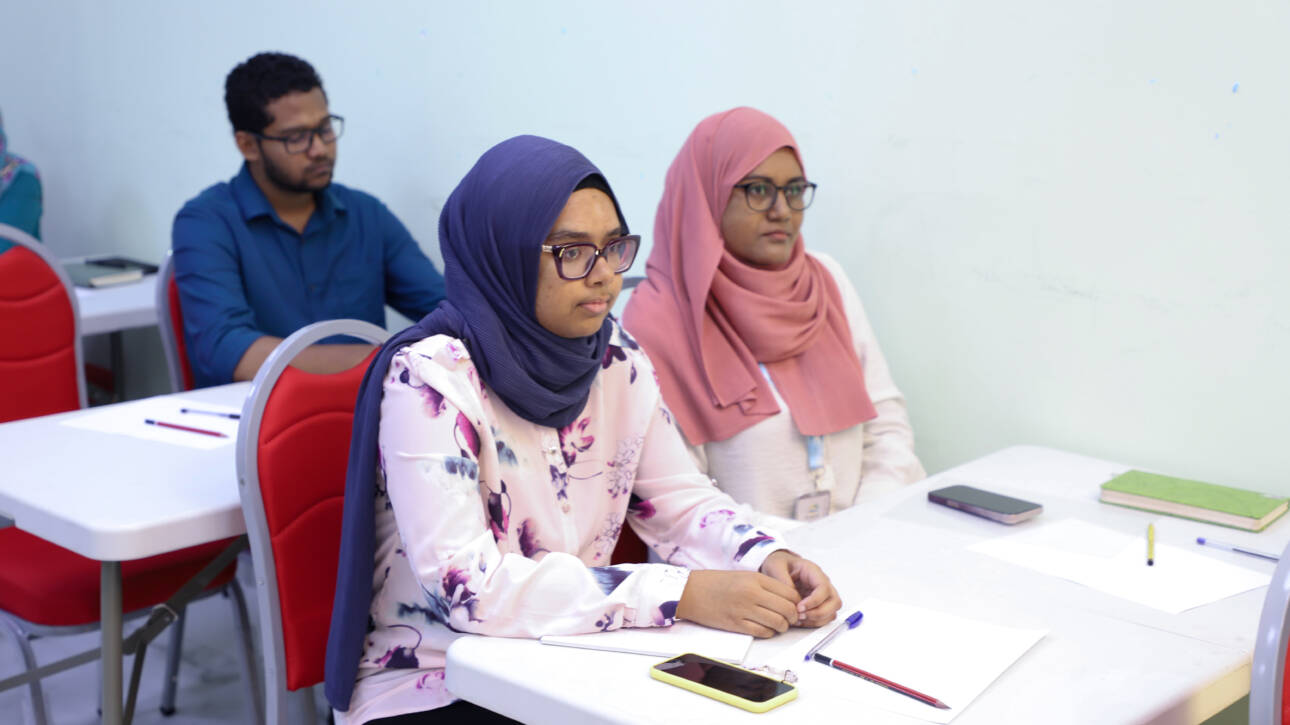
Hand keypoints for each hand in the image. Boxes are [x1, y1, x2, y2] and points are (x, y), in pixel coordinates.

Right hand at [676, 570, 801, 637]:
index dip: (797, 603)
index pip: (790, 593)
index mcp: (756, 579)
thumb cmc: (717, 583)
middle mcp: (752, 593)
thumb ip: (765, 585)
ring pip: (778, 623)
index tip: (795, 607)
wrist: (691, 591)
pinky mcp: (736, 624)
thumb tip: (788, 599)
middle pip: (787, 609)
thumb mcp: (744, 576)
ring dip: (782, 627)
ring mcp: (744, 610)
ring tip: (778, 625)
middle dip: (793, 617)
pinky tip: (765, 629)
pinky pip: (762, 632)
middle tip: (790, 619)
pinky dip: (768, 633)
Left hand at [759, 551, 840, 627]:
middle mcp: (822, 584)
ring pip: (831, 612)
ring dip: (816, 620)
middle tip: (800, 616)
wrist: (779, 566)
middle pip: (834, 602)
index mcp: (814, 571)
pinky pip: (824, 618)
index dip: (814, 601)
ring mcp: (822, 595)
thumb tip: (790, 597)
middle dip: (819, 613)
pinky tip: (799, 621)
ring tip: (798, 619)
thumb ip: (782, 579)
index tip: (800, 607)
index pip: (824, 588)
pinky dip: (813, 623)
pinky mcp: (818, 605)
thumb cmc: (780, 563)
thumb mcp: (776, 566)